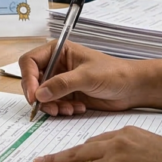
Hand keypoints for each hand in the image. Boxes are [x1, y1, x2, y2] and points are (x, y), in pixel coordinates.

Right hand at [19, 41, 139, 115]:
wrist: (132, 88)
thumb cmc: (114, 73)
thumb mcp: (87, 77)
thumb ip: (62, 84)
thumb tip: (39, 94)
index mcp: (57, 51)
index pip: (30, 62)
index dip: (28, 78)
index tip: (34, 96)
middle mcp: (56, 65)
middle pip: (33, 80)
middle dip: (40, 96)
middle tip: (50, 108)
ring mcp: (60, 80)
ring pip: (42, 95)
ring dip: (52, 105)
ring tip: (68, 110)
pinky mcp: (67, 94)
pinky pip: (54, 104)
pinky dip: (61, 109)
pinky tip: (77, 108)